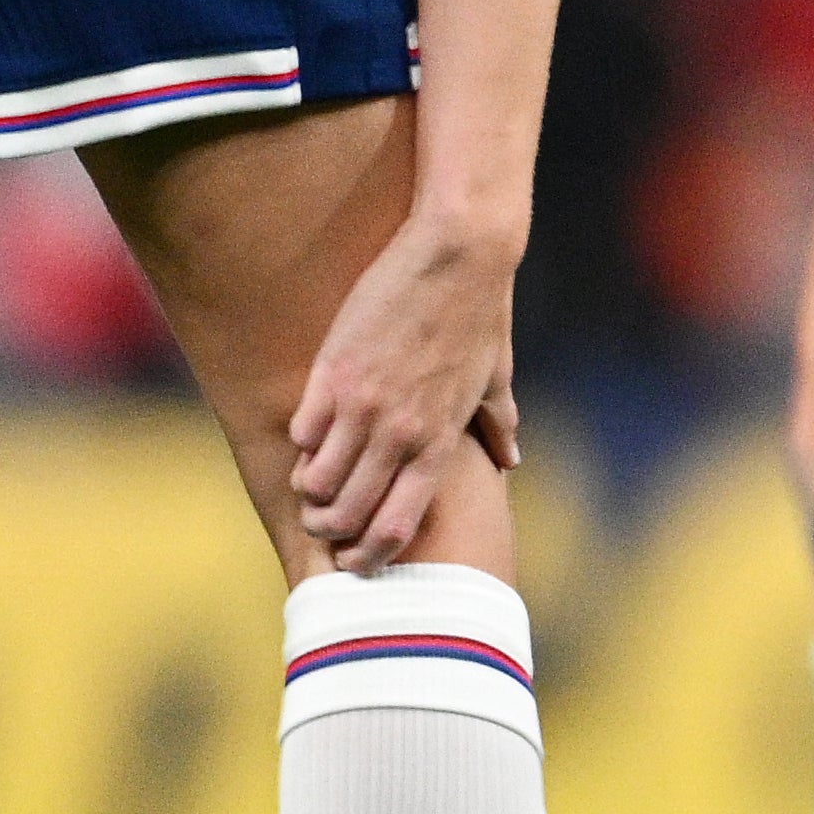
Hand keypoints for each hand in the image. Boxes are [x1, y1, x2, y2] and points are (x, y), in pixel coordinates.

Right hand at [283, 211, 520, 573]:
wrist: (458, 255)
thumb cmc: (480, 315)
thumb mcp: (495, 376)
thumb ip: (499, 425)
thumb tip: (511, 460)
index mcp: (438, 443)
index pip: (395, 527)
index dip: (368, 556)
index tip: (354, 559)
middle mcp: (400, 434)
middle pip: (347, 515)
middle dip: (329, 530)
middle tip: (323, 521)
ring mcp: (363, 405)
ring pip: (316, 482)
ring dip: (310, 489)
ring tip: (313, 477)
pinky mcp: (333, 373)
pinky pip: (303, 432)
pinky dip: (302, 442)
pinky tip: (313, 430)